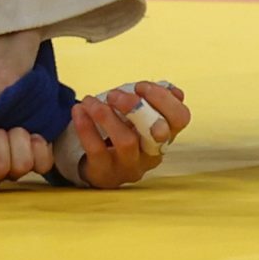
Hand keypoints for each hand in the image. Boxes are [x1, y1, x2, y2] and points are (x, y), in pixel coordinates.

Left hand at [54, 81, 191, 188]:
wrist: (98, 165)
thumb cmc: (123, 132)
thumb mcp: (140, 116)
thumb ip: (153, 101)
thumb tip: (171, 90)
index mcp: (166, 136)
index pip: (180, 118)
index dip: (163, 98)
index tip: (140, 86)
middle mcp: (152, 154)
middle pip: (157, 132)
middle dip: (136, 107)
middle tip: (113, 94)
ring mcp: (130, 166)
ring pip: (127, 142)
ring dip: (106, 116)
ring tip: (90, 101)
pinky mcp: (106, 173)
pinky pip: (97, 150)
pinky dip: (86, 127)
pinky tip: (78, 110)